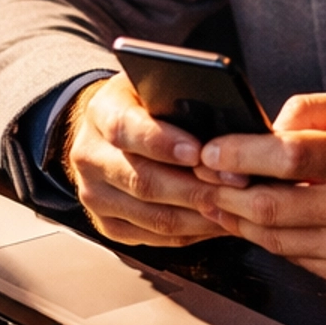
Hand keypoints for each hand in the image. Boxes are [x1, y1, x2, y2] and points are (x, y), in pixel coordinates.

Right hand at [59, 73, 227, 248]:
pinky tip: (217, 221)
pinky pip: (155, 237)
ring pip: (154, 217)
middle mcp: (90, 157)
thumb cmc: (144, 106)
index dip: (163, 143)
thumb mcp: (155, 87)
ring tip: (235, 206)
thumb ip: (179, 98)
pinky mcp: (108, 224)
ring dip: (200, 216)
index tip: (198, 152)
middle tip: (235, 186)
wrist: (108, 132)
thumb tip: (222, 123)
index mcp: (101, 113)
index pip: (125, 130)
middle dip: (196, 187)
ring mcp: (95, 195)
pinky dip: (192, 233)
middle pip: (144, 182)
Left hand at [195, 90, 325, 288]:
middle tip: (202, 177)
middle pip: (271, 207)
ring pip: (274, 241)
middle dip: (225, 192)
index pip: (290, 157)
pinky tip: (256, 220)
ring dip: (237, 220)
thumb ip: (310, 110)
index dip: (240, 154)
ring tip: (218, 198)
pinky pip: (293, 259)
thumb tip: (260, 130)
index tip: (211, 149)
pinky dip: (268, 239)